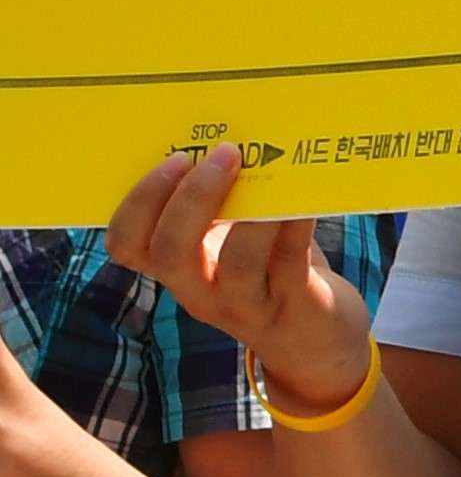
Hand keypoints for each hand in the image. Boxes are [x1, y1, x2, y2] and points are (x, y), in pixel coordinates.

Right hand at [105, 146, 374, 414]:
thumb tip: (227, 132)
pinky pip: (290, 263)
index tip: (173, 158)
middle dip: (188, 200)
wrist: (317, 345)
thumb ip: (227, 205)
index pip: (127, 246)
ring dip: (249, 215)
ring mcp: (249, 304)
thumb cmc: (273, 273)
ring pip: (234, 265)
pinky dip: (295, 227)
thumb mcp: (235, 244)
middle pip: (169, 254)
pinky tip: (305, 199)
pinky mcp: (297, 305)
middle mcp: (202, 292)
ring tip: (269, 172)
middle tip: (222, 154)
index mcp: (180, 270)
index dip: (137, 204)